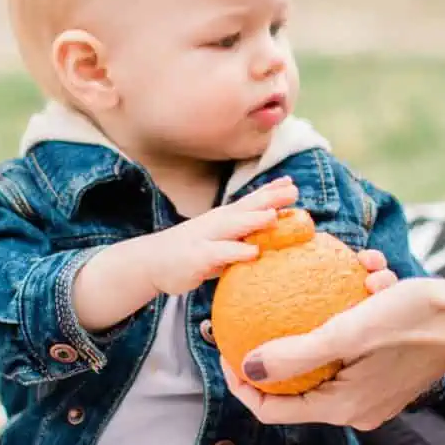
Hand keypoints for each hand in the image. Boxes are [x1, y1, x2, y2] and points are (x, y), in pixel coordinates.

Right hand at [142, 177, 298, 296]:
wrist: (151, 262)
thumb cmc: (193, 250)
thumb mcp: (221, 240)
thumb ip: (244, 235)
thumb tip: (275, 232)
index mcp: (224, 218)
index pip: (249, 201)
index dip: (269, 191)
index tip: (290, 182)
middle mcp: (216, 223)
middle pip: (246, 207)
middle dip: (269, 198)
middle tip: (293, 190)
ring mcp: (205, 238)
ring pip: (232, 227)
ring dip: (253, 220)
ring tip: (274, 215)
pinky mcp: (197, 258)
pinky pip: (219, 254)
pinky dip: (236, 252)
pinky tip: (253, 252)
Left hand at [221, 274, 444, 430]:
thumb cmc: (413, 319)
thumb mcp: (347, 330)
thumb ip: (296, 354)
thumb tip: (249, 367)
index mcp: (341, 408)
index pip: (272, 408)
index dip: (242, 383)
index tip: (226, 346)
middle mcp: (356, 408)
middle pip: (297, 383)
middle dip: (285, 340)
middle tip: (263, 307)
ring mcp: (374, 391)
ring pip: (329, 354)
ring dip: (326, 315)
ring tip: (341, 276)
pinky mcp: (388, 369)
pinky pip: (355, 342)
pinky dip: (354, 310)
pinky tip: (367, 273)